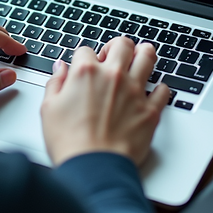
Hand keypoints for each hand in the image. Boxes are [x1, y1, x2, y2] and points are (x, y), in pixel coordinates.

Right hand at [40, 37, 168, 165]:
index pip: (87, 50)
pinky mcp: (150, 110)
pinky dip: (160, 88)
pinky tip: (153, 92)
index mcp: (86, 73)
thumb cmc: (69, 142)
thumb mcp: (49, 109)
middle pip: (123, 44)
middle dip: (117, 46)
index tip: (84, 66)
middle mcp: (113, 77)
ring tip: (140, 57)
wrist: (94, 167)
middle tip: (115, 55)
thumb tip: (60, 69)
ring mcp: (135, 92)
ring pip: (148, 57)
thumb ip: (55, 83)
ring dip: (144, 54)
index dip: (84, 57)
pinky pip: (163, 90)